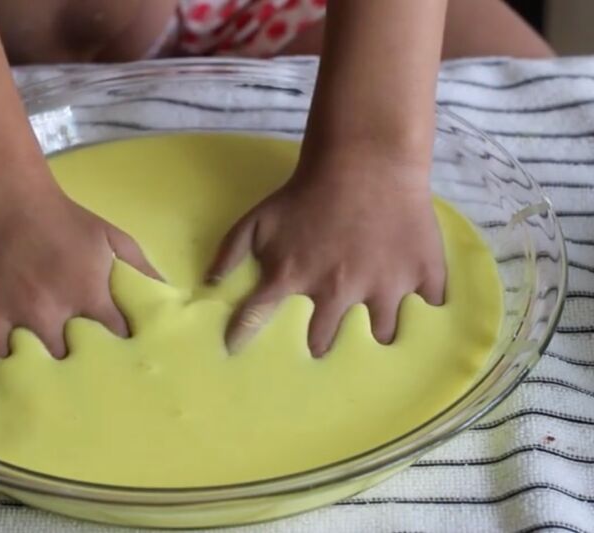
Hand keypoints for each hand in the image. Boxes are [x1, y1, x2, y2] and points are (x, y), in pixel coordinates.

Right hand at [0, 157, 159, 358]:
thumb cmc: (56, 213)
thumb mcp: (109, 237)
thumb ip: (141, 272)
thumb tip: (171, 302)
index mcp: (83, 297)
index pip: (108, 349)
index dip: (108, 355)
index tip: (107, 358)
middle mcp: (38, 314)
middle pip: (55, 366)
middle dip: (61, 363)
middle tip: (58, 353)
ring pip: (3, 361)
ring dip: (11, 355)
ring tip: (15, 348)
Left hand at [207, 153, 445, 355]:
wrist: (366, 159)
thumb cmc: (306, 191)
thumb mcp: (258, 218)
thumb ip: (230, 252)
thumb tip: (209, 285)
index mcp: (292, 277)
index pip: (258, 321)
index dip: (243, 340)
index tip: (235, 354)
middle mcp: (336, 292)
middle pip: (324, 345)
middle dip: (321, 347)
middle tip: (323, 345)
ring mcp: (383, 287)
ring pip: (381, 338)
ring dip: (375, 340)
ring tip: (375, 339)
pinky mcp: (421, 277)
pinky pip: (428, 313)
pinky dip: (425, 316)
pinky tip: (421, 318)